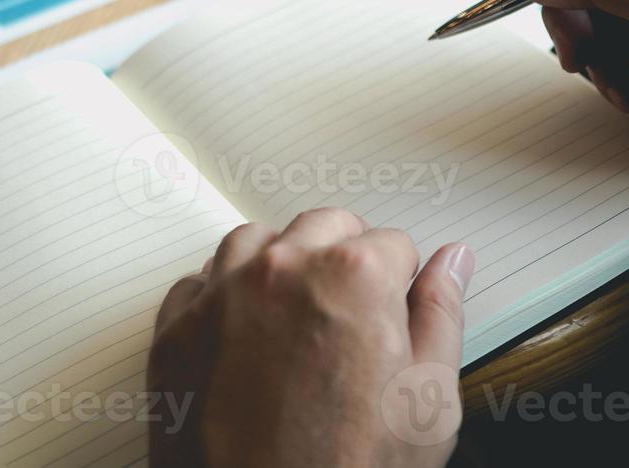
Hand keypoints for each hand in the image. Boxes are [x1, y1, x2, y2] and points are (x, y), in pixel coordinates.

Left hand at [149, 209, 475, 467]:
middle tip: (350, 320)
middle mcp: (281, 269)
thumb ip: (441, 314)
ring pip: (257, 242)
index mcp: (353, 276)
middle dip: (343, 260)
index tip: (390, 317)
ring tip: (297, 323)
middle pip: (322, 227)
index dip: (398, 284)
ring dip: (281, 266)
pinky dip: (224, 296)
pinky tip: (245, 338)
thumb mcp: (427, 401)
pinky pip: (200, 281)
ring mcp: (220, 295)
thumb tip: (453, 262)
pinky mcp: (175, 329)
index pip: (391, 243)